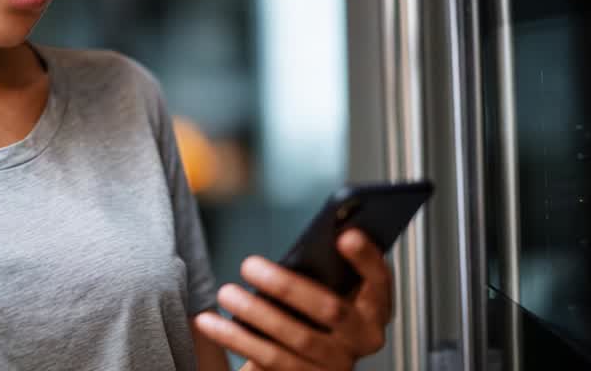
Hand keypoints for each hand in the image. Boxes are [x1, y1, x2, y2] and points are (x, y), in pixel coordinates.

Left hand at [193, 230, 392, 369]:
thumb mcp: (326, 284)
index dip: (366, 258)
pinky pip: (268, 360)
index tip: (345, 235)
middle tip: (249, 265)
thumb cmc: (312, 309)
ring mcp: (336, 364)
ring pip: (296, 338)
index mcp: (375, 307)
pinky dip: (235, 338)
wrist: (304, 360)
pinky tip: (210, 322)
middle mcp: (362, 338)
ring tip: (227, 292)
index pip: (380, 280)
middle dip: (287, 286)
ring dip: (256, 313)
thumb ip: (326, 265)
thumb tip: (320, 233)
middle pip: (330, 309)